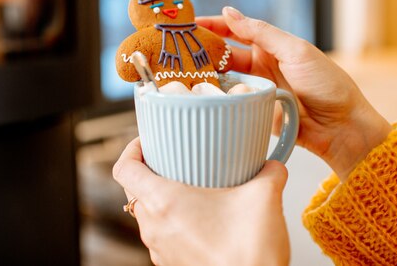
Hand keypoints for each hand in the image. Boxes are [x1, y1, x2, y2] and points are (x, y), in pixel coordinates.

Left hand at [113, 138, 289, 265]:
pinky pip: (162, 236)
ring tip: (190, 189)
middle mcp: (155, 227)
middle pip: (133, 190)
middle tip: (171, 161)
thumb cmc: (249, 253)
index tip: (147, 142)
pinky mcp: (173, 264)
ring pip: (146, 215)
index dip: (131, 149)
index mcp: (164, 202)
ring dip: (161, 199)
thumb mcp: (264, 197)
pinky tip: (202, 219)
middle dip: (148, 171)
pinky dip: (173, 222)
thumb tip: (272, 164)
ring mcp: (161, 249)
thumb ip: (269, 171)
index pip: (124, 169)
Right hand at [197, 7, 391, 180]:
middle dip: (200, 50)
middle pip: (222, 55)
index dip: (210, 25)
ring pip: (221, 79)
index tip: (186, 24)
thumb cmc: (327, 84)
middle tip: (174, 49)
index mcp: (270, 46)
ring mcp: (254, 91)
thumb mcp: (296, 51)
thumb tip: (229, 12)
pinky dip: (214, 99)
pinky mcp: (252, 113)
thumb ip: (261, 32)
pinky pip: (229, 104)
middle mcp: (259, 66)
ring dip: (203, 75)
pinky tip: (197, 97)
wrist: (342, 128)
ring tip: (178, 71)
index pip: (233, 30)